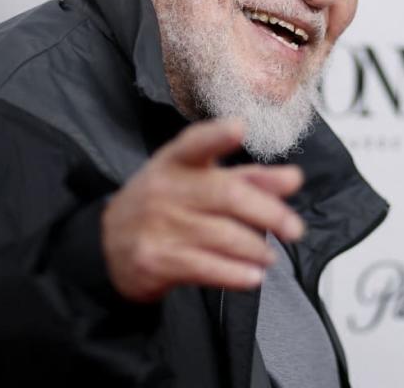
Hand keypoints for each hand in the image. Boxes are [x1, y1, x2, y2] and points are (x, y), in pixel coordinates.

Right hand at [101, 118, 304, 302]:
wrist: (108, 244)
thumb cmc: (164, 204)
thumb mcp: (196, 181)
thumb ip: (247, 178)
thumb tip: (294, 179)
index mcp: (175, 161)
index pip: (195, 143)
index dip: (217, 135)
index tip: (239, 127)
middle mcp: (165, 188)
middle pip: (226, 194)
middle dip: (268, 212)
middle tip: (294, 228)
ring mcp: (159, 224)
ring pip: (222, 235)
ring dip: (256, 248)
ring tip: (270, 256)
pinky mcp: (156, 259)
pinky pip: (206, 267)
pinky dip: (236, 274)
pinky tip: (254, 276)